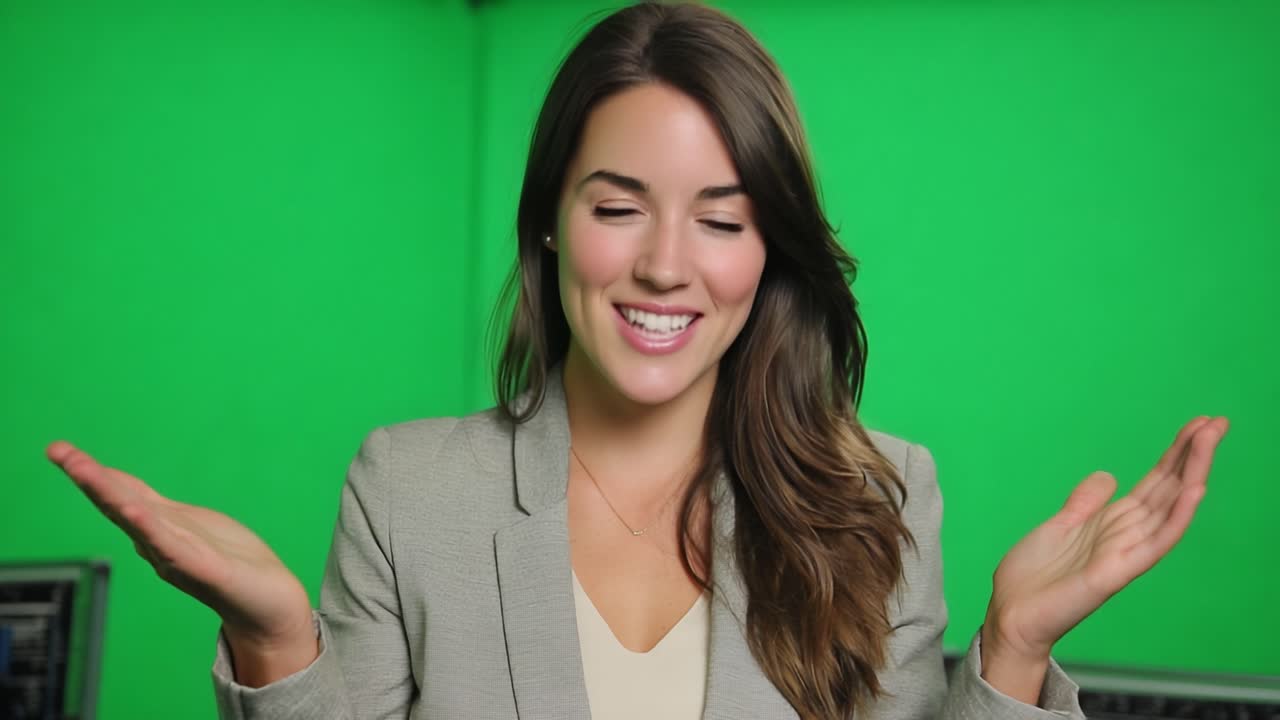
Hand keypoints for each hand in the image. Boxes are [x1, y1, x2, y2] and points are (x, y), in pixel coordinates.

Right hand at [46, 441, 316, 680]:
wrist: (269, 604)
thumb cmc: (235, 563)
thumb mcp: (195, 526)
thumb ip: (163, 514)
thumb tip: (131, 500)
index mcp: (162, 528)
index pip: (123, 493)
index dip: (95, 473)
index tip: (63, 450)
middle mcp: (160, 542)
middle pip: (119, 503)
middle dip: (88, 477)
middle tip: (56, 450)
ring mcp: (176, 555)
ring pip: (136, 519)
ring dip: (109, 494)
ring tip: (82, 469)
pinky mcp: (201, 568)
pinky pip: (169, 544)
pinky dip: (148, 526)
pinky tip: (132, 509)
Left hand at [984, 416, 1228, 664]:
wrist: (1011, 616)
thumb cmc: (1034, 578)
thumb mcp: (1060, 525)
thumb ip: (1086, 502)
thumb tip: (1108, 476)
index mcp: (1112, 522)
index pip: (1154, 482)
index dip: (1176, 453)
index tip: (1198, 424)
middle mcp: (1126, 535)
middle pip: (1168, 488)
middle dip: (1192, 455)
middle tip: (1217, 421)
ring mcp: (1124, 554)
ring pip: (1169, 508)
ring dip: (1192, 474)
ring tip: (1209, 441)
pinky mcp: (1115, 573)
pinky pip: (1155, 543)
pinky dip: (1177, 517)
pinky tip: (1195, 491)